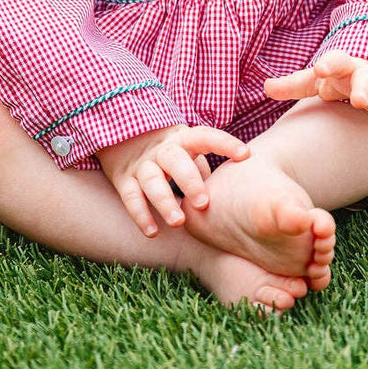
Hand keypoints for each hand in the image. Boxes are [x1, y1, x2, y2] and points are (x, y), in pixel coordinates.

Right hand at [96, 125, 249, 236]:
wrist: (122, 136)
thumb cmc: (170, 153)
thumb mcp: (187, 153)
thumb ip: (204, 170)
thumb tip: (231, 193)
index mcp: (182, 140)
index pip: (205, 136)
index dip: (224, 143)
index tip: (244, 155)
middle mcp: (161, 150)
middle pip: (175, 160)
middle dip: (189, 181)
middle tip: (203, 204)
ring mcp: (141, 164)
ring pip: (151, 180)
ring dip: (165, 201)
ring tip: (178, 222)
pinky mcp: (123, 179)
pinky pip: (131, 197)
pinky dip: (141, 215)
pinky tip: (153, 232)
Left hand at [264, 50, 367, 137]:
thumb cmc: (338, 80)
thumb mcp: (316, 81)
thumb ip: (294, 84)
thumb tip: (267, 87)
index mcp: (343, 67)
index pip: (336, 61)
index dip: (328, 64)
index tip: (319, 69)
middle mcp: (365, 75)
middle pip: (365, 77)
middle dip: (362, 87)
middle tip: (357, 99)